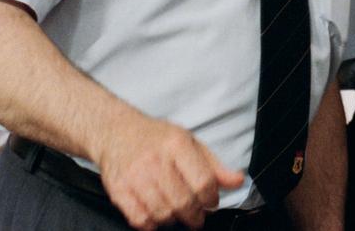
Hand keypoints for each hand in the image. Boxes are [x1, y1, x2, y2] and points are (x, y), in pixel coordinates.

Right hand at [93, 112, 245, 229]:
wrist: (116, 132)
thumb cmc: (157, 138)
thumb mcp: (190, 142)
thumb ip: (214, 165)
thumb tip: (238, 181)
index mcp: (177, 144)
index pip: (203, 181)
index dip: (211, 198)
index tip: (212, 203)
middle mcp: (156, 160)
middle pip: (183, 201)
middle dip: (195, 216)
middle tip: (197, 218)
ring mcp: (135, 176)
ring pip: (162, 213)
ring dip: (174, 220)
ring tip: (178, 215)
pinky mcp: (118, 189)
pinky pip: (139, 218)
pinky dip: (151, 225)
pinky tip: (157, 218)